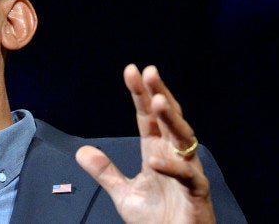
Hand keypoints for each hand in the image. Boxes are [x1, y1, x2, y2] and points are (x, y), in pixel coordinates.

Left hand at [76, 64, 214, 223]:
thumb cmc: (157, 219)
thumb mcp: (125, 193)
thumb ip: (106, 171)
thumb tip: (81, 151)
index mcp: (156, 151)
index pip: (147, 117)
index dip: (140, 94)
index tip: (131, 70)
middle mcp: (174, 156)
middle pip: (168, 119)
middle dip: (159, 94)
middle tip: (150, 72)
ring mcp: (188, 171)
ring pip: (183, 139)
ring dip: (171, 120)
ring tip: (158, 101)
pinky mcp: (197, 192)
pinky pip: (187, 175)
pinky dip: (173, 167)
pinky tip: (156, 158)